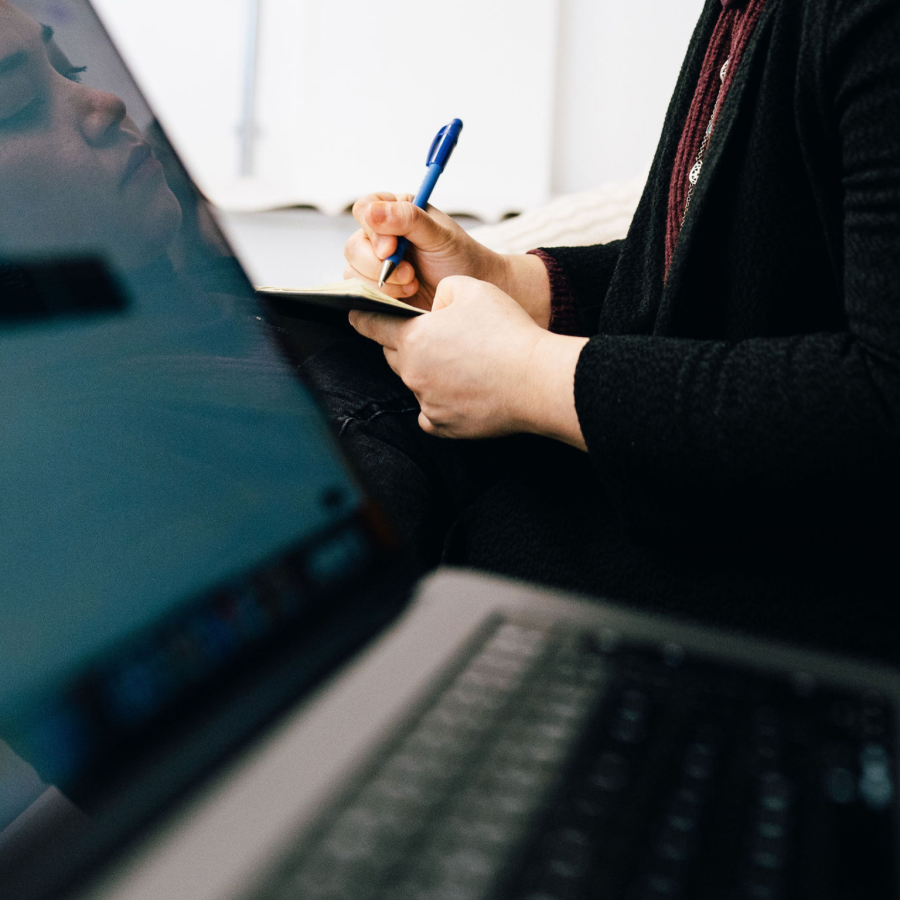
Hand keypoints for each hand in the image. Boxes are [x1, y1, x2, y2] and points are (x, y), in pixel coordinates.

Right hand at [344, 193, 504, 310]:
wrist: (471, 291)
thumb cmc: (460, 258)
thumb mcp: (439, 234)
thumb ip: (408, 219)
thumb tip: (372, 211)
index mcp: (395, 212)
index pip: (364, 210)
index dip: (372, 230)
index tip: (391, 249)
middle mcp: (381, 237)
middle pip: (354, 247)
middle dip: (378, 265)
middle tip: (409, 274)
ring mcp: (376, 264)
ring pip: (354, 273)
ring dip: (384, 284)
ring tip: (412, 285)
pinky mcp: (377, 290)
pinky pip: (361, 293)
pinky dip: (382, 297)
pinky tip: (406, 295)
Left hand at [348, 275, 587, 447]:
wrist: (536, 380)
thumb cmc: (506, 333)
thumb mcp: (470, 287)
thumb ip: (441, 290)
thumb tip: (434, 305)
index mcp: (413, 339)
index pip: (373, 326)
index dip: (363, 317)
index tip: (354, 316)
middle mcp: (413, 374)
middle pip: (395, 356)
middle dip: (406, 344)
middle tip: (435, 338)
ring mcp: (428, 404)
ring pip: (417, 384)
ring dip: (429, 373)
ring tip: (463, 364)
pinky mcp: (446, 427)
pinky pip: (432, 414)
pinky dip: (440, 404)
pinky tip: (461, 393)